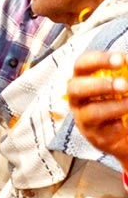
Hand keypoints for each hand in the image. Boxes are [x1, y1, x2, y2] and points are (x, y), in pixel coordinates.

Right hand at [66, 50, 127, 169]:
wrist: (127, 131)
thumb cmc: (122, 100)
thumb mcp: (121, 84)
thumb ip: (125, 74)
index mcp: (83, 79)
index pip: (82, 64)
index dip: (99, 60)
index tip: (121, 60)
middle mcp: (78, 99)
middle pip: (75, 88)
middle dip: (99, 85)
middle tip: (123, 85)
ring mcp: (84, 119)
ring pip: (91, 112)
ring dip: (116, 106)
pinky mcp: (96, 137)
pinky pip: (107, 130)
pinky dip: (122, 124)